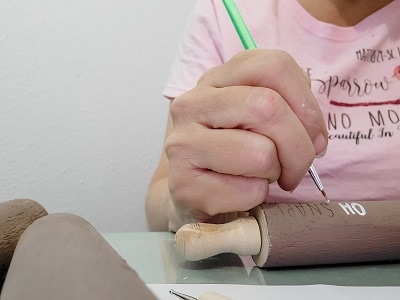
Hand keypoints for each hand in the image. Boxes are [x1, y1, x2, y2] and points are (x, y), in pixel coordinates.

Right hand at [165, 49, 327, 223]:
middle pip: (268, 107)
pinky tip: (239, 192)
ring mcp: (182, 145)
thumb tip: (314, 135)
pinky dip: (258, 197)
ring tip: (260, 175)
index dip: (306, 102)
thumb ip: (285, 107)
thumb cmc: (232, 152)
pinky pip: (249, 191)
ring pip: (261, 153)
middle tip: (296, 166)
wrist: (192, 189)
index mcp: (214, 80)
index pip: (273, 66)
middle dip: (299, 147)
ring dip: (274, 173)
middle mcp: (191, 105)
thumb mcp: (253, 117)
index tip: (313, 134)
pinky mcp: (185, 185)